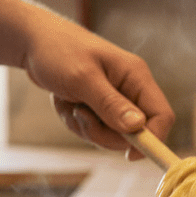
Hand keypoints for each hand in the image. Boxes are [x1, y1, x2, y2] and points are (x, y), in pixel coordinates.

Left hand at [20, 13, 174, 157]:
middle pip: (134, 133)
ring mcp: (115, 99)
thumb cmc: (58, 50)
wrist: (33, 41)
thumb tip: (137, 127)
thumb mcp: (82, 78)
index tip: (129, 155)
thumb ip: (110, 104)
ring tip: (69, 104)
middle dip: (104, 133)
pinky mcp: (99, 106)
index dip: (152, 139)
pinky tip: (65, 103)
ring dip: (86, 127)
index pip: (162, 115)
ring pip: (111, 135)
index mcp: (136, 76)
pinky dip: (76, 122)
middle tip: (79, 117)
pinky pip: (94, 129)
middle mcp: (130, 89)